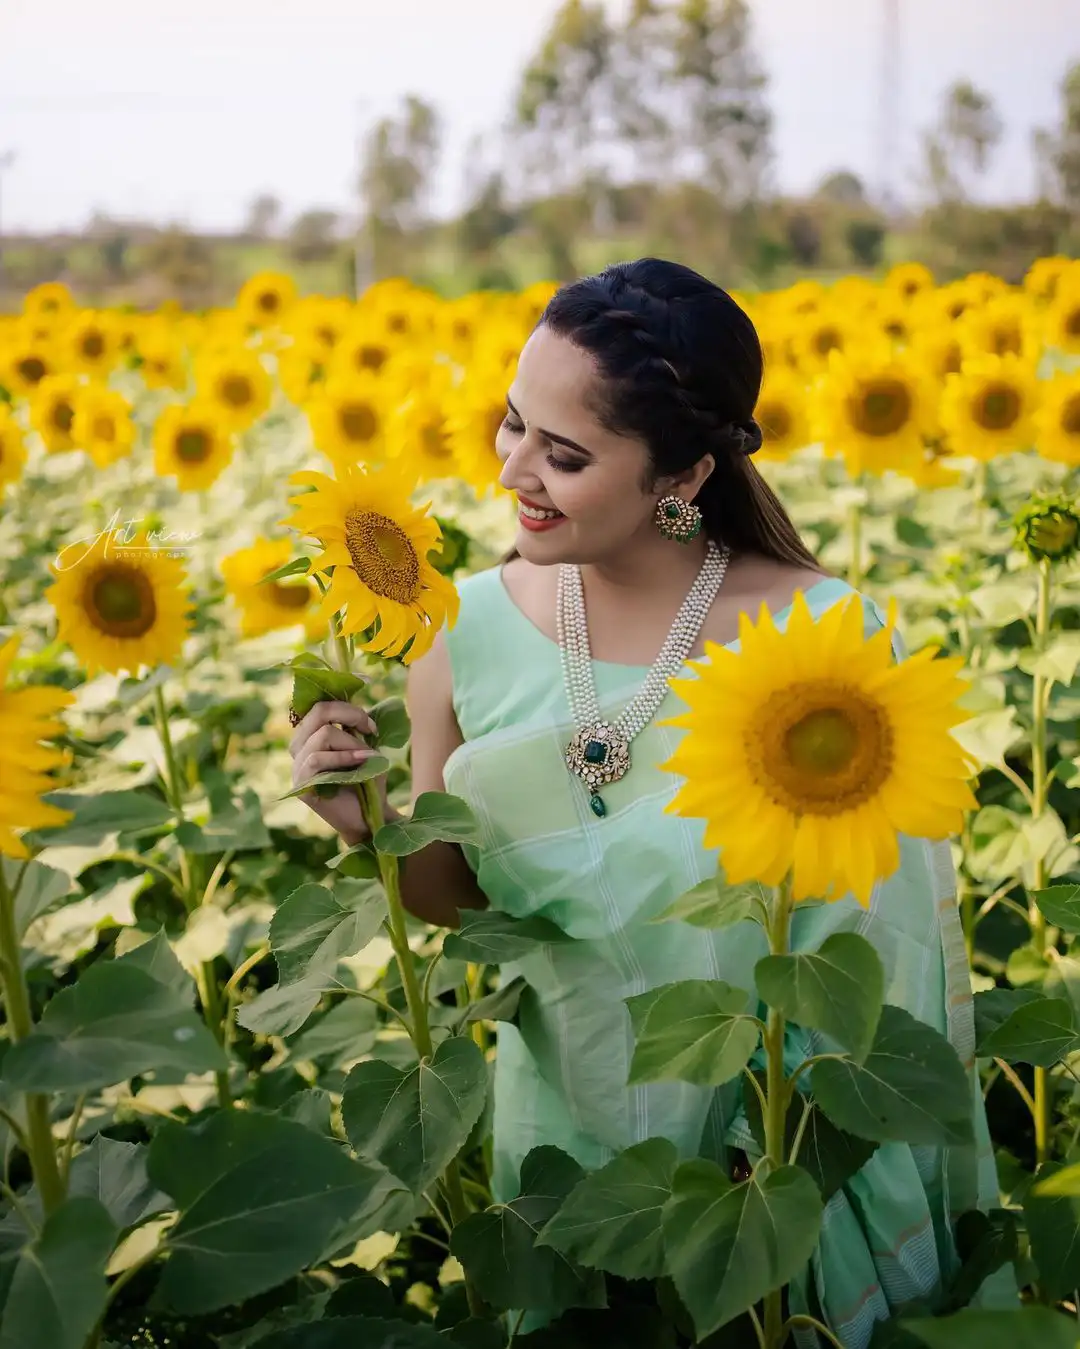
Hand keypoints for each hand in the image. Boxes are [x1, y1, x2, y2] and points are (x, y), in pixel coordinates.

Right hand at [289, 699, 383, 846]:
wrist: (371, 816)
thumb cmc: (369, 780)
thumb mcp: (365, 745)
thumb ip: (356, 724)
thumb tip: (356, 696)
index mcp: (312, 734)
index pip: (319, 704)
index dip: (345, 702)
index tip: (370, 719)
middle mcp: (299, 747)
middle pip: (318, 711)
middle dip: (350, 714)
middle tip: (371, 729)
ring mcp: (297, 766)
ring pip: (323, 735)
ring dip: (352, 743)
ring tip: (368, 757)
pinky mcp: (300, 784)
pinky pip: (318, 759)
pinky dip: (344, 757)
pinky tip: (362, 761)